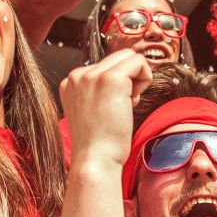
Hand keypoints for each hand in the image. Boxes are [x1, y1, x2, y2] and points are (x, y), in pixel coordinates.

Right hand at [60, 49, 152, 167]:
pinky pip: (139, 63)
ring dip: (137, 78)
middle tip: (124, 104)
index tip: (112, 108)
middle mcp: (78, 75)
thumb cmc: (98, 144)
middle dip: (129, 78)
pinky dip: (145, 79)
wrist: (94, 160)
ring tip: (127, 103)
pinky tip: (133, 102)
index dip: (118, 86)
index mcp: (71, 82)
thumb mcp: (92, 110)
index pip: (105, 66)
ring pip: (129, 56)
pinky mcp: (110, 79)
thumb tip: (128, 77)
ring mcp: (92, 75)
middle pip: (118, 57)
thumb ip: (101, 91)